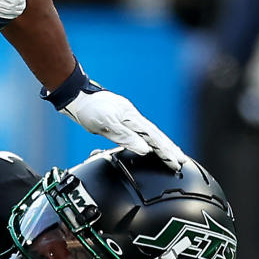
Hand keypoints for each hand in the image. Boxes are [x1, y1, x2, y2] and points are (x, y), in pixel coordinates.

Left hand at [63, 87, 185, 170]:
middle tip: (182, 161)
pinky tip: (151, 146)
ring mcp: (128, 119)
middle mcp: (133, 118)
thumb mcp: (106, 124)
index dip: (166, 150)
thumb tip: (145, 149)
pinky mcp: (121, 121)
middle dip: (170, 149)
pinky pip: (141, 133)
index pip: (154, 137)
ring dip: (162, 145)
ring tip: (173, 155)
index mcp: (132, 118)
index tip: (176, 161)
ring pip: (149, 134)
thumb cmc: (90, 109)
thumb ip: (126, 137)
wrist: (77, 97)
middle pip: (156, 136)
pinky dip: (150, 141)